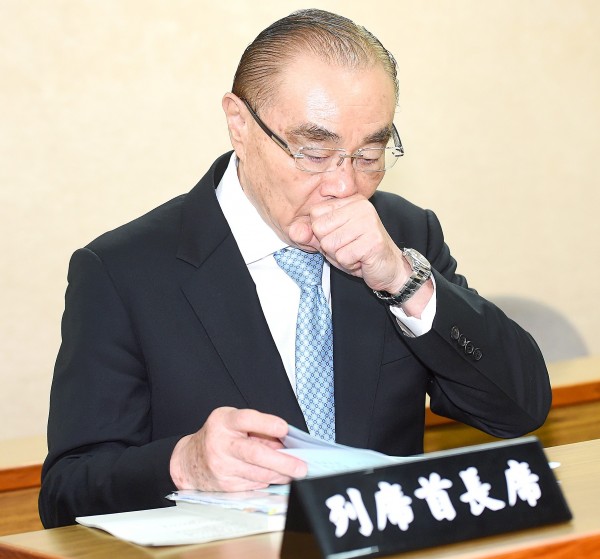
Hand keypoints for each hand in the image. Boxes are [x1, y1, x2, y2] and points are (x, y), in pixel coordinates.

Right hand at [169, 407, 307, 491]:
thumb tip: (285, 440)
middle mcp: (220, 444)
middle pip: (255, 454)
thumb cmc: (216, 436)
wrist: (188, 460)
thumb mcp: (232, 422)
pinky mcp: (225, 485)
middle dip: (282, 462)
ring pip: (258, 473)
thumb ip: (258, 428)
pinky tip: (275, 476)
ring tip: (295, 472)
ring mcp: (222, 467)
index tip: (285, 429)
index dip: (266, 423)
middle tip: (301, 467)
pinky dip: (268, 480)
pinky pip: (253, 484)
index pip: (246, 419)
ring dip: (280, 474)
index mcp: (223, 421)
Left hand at [289, 194, 408, 292]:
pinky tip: (361, 260)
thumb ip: (310, 235)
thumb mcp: (330, 241)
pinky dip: (349, 265)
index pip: (315, 214)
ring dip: (339, 256)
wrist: (389, 269)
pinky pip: (342, 257)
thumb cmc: (359, 252)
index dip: (321, 233)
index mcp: (349, 200)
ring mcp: (368, 222)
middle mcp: (360, 206)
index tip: (340, 236)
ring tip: (355, 253)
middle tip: (348, 247)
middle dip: (329, 246)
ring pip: (329, 244)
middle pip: (319, 229)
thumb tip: (293, 231)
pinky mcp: (372, 241)